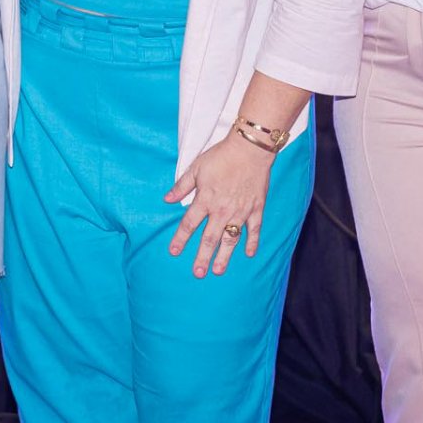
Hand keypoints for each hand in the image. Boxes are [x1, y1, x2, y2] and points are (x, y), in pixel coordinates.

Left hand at [164, 133, 273, 277]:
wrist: (250, 149)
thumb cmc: (221, 156)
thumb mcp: (196, 168)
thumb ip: (181, 186)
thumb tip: (166, 200)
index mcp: (205, 200)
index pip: (189, 224)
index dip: (180, 239)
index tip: (174, 252)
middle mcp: (222, 210)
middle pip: (210, 238)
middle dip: (202, 257)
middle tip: (198, 273)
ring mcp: (240, 211)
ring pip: (231, 239)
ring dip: (224, 256)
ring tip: (218, 270)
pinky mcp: (256, 209)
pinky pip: (254, 230)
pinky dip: (252, 242)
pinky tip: (249, 254)